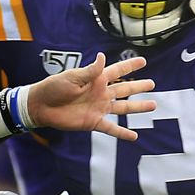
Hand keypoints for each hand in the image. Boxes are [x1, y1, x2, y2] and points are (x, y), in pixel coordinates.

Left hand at [26, 53, 154, 140]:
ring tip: (153, 105)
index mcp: (97, 79)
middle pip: (125, 89)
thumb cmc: (54, 87)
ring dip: (138, 107)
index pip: (118, 71)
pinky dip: (123, 133)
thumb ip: (90, 71)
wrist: (42, 106)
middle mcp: (101, 93)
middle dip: (138, 86)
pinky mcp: (94, 122)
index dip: (130, 66)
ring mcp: (99, 108)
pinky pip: (112, 128)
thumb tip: (102, 57)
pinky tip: (134, 137)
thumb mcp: (73, 77)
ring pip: (123, 107)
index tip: (143, 60)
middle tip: (152, 83)